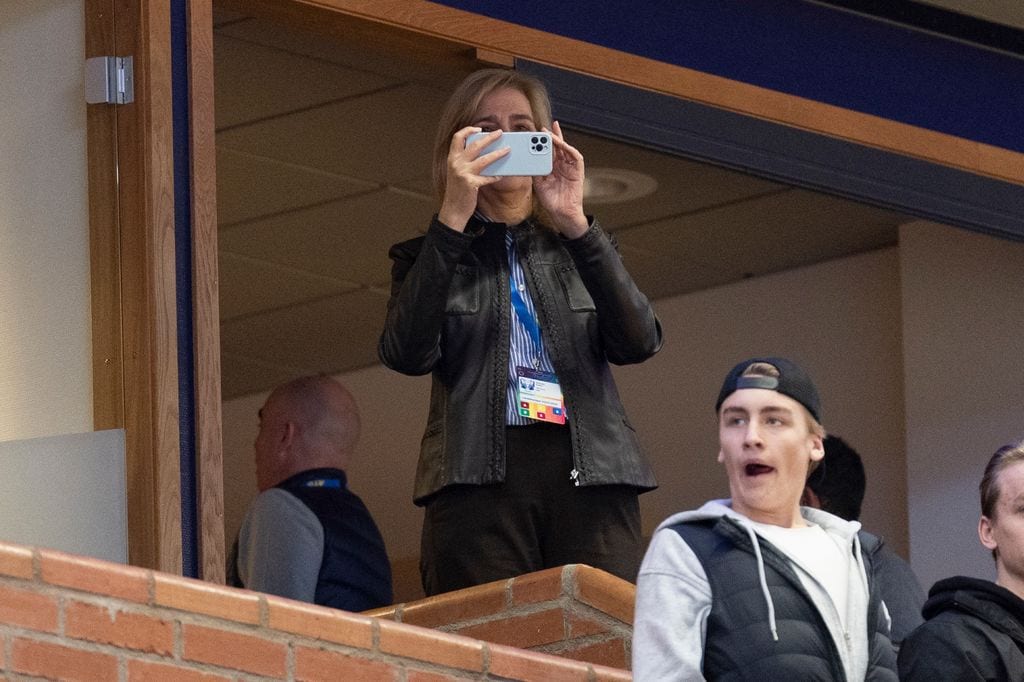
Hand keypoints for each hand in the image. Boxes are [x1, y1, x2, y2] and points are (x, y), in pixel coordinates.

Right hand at [437, 127, 506, 231]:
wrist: (453, 210)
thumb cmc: (457, 191)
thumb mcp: (457, 173)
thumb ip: (466, 162)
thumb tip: (485, 153)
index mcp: (451, 159)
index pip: (457, 138)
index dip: (468, 130)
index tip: (478, 128)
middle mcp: (456, 163)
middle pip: (475, 144)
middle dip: (489, 137)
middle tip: (500, 133)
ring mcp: (463, 173)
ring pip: (485, 159)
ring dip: (498, 153)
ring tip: (508, 150)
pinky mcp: (471, 183)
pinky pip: (488, 177)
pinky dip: (495, 176)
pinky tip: (501, 175)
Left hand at [533, 121, 587, 238]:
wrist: (561, 212)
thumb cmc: (551, 200)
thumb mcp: (539, 183)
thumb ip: (536, 170)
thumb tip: (529, 158)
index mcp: (552, 167)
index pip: (548, 151)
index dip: (543, 142)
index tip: (535, 133)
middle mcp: (561, 165)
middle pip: (557, 147)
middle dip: (551, 136)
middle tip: (543, 128)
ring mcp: (570, 167)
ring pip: (565, 149)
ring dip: (559, 141)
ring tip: (550, 135)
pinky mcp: (578, 171)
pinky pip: (575, 157)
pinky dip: (569, 149)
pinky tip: (562, 145)